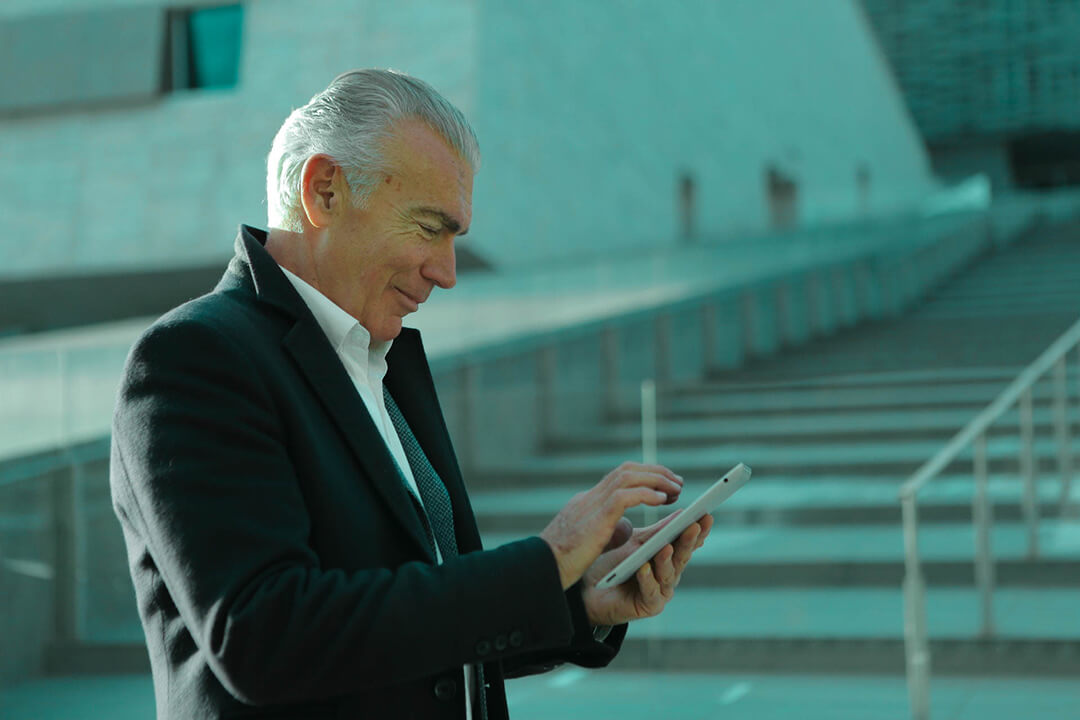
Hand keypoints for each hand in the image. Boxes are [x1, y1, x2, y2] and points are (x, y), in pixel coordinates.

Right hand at [539, 462, 682, 588]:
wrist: (543, 569)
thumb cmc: (563, 561)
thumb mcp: (590, 539)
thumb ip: (608, 528)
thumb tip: (627, 525)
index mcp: (588, 501)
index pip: (620, 476)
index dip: (645, 475)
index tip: (665, 484)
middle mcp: (590, 497)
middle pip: (627, 469)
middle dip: (656, 472)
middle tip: (678, 482)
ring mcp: (591, 505)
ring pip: (628, 476)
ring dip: (656, 480)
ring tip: (676, 490)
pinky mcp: (595, 518)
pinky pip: (624, 496)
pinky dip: (646, 494)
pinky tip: (662, 501)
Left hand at [581, 512, 713, 625]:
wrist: (591, 590)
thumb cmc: (616, 564)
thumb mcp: (638, 543)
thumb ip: (659, 532)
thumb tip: (682, 512)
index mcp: (670, 557)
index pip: (687, 543)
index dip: (698, 530)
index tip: (706, 514)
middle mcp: (670, 574)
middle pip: (681, 556)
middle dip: (689, 541)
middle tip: (694, 525)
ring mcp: (661, 591)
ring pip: (668, 574)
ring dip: (667, 560)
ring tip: (667, 546)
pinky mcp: (648, 605)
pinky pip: (650, 591)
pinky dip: (647, 579)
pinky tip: (644, 567)